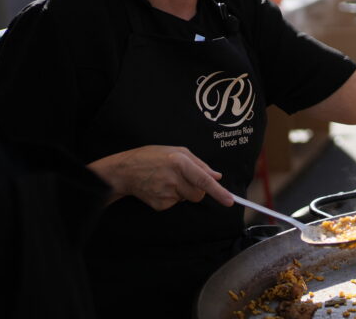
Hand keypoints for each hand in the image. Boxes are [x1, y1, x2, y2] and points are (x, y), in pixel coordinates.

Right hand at [88, 145, 233, 210]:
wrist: (125, 171)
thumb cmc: (153, 157)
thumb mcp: (177, 151)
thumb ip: (200, 164)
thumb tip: (217, 176)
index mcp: (179, 162)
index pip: (203, 180)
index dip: (218, 192)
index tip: (230, 201)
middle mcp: (173, 179)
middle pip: (199, 194)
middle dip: (197, 189)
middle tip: (183, 179)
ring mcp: (165, 194)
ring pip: (188, 199)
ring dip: (184, 192)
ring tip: (168, 180)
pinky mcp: (160, 205)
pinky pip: (176, 204)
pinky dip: (172, 197)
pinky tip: (160, 188)